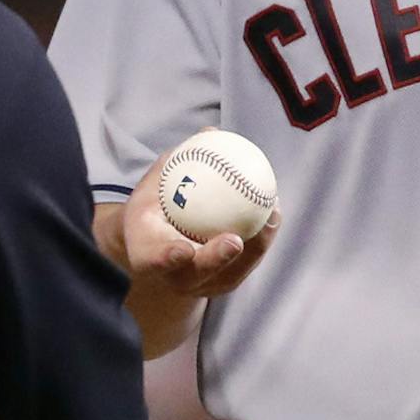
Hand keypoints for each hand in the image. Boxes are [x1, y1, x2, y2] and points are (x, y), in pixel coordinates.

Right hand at [118, 146, 280, 303]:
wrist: (155, 246)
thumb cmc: (153, 208)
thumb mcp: (155, 183)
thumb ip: (177, 162)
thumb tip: (211, 133)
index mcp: (146, 254)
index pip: (155, 259)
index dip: (168, 257)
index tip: (183, 249)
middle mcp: (174, 278)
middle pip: (197, 274)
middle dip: (216, 260)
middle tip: (234, 240)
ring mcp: (201, 286)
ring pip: (231, 273)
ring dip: (254, 247)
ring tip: (269, 214)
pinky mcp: (224, 283)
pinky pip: (246, 264)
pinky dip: (261, 240)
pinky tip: (273, 212)